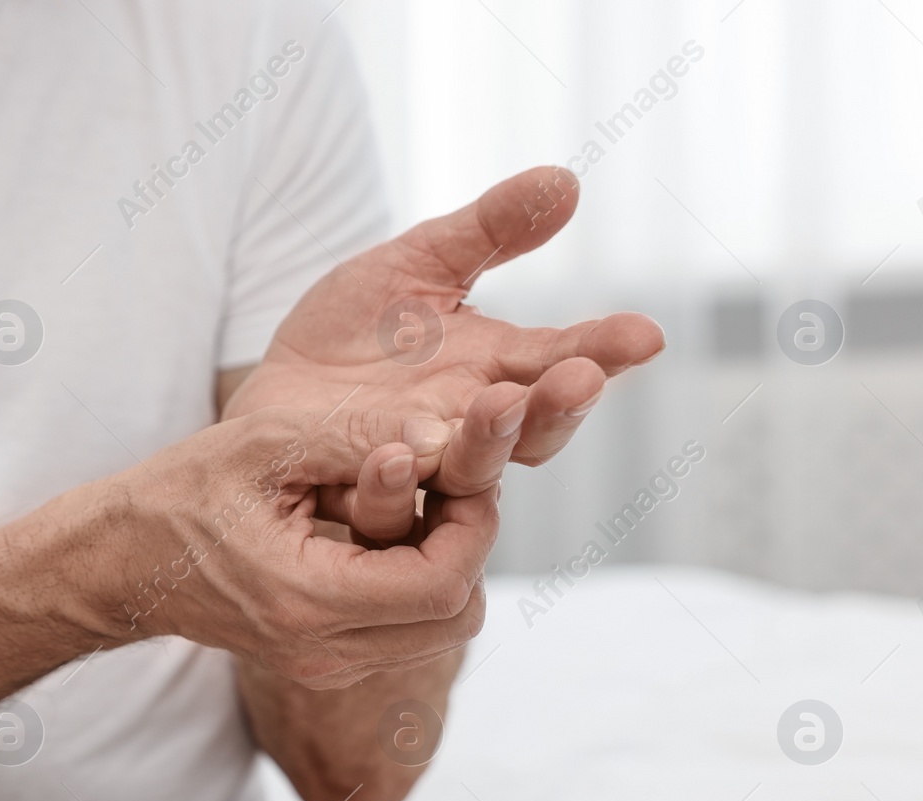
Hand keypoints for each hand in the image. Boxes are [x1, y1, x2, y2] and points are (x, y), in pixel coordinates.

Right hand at [87, 407, 492, 687]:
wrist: (121, 562)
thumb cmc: (182, 495)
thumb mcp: (267, 444)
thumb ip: (359, 437)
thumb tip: (445, 436)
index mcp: (308, 601)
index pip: (443, 585)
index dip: (475, 525)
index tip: (463, 472)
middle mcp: (322, 651)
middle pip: (457, 618)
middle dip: (470, 546)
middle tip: (448, 487)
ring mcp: (323, 665)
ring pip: (438, 630)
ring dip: (445, 564)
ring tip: (414, 504)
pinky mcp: (323, 661)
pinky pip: (403, 632)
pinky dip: (413, 581)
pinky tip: (382, 531)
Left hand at [222, 165, 665, 502]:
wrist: (277, 385)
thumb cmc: (357, 331)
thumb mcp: (419, 262)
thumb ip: (489, 230)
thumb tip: (566, 180)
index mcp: (498, 367)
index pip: (562, 360)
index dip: (604, 350)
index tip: (645, 335)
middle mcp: (470, 424)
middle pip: (533, 428)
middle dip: (559, 404)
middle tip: (582, 377)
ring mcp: (419, 462)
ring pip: (471, 470)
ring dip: (490, 439)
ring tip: (501, 404)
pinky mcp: (360, 487)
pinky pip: (386, 497)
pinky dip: (397, 476)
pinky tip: (401, 450)